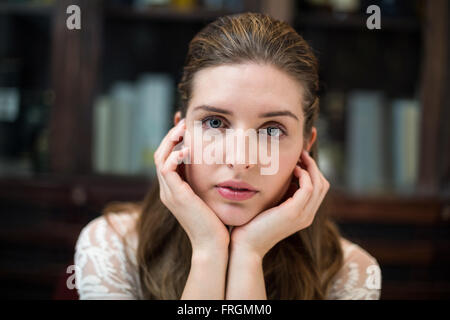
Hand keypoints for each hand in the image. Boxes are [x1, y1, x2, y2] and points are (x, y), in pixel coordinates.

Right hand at [154, 119, 229, 252]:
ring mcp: (169, 193)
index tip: (186, 126)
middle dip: (171, 135)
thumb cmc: (217, 223)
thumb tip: (220, 166)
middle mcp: (168, 190)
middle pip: (160, 153)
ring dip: (171, 140)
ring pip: (160, 157)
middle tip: (184, 122)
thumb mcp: (211, 197)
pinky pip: (167, 168)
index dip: (174, 140)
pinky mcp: (175, 195)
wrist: (214, 246)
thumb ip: (209, 181)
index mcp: (175, 189)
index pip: (168, 157)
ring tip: (184, 129)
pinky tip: (189, 149)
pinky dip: (175, 155)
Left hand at [230, 150, 329, 258]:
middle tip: (302, 154)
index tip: (300, 159)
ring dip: (310, 167)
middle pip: (323, 185)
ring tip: (298, 157)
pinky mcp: (294, 212)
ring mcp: (303, 215)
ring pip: (319, 184)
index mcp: (304, 214)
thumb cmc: (253, 225)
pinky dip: (303, 175)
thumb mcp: (271, 206)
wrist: (246, 245)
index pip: (319, 189)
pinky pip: (308, 188)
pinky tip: (293, 169)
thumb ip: (280, 194)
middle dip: (314, 166)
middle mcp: (308, 215)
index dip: (312, 171)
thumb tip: (282, 176)